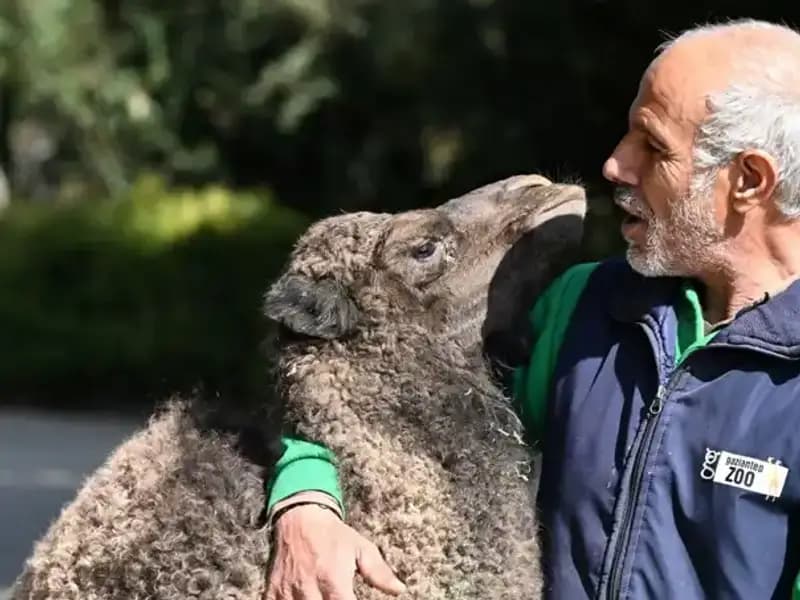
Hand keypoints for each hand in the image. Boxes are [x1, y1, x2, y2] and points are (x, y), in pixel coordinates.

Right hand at [265, 501, 406, 598]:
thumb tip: (399, 590)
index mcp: (333, 580)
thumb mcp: (360, 548)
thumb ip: (379, 572)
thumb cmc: (334, 534)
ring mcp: (289, 592)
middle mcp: (310, 589)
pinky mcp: (273, 591)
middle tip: (336, 598)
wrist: (300, 516)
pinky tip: (301, 598)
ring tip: (322, 598)